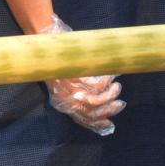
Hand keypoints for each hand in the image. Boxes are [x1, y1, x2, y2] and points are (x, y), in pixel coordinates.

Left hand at [39, 14, 124, 134]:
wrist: (45, 41)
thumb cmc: (56, 59)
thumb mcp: (61, 80)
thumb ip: (75, 92)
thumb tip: (94, 102)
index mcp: (61, 100)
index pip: (80, 119)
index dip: (96, 124)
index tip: (109, 124)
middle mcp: (64, 97)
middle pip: (91, 114)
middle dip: (108, 111)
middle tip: (120, 104)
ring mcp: (69, 88)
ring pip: (97, 101)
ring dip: (111, 96)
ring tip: (117, 87)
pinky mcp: (75, 77)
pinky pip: (97, 85)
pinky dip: (107, 81)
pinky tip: (111, 75)